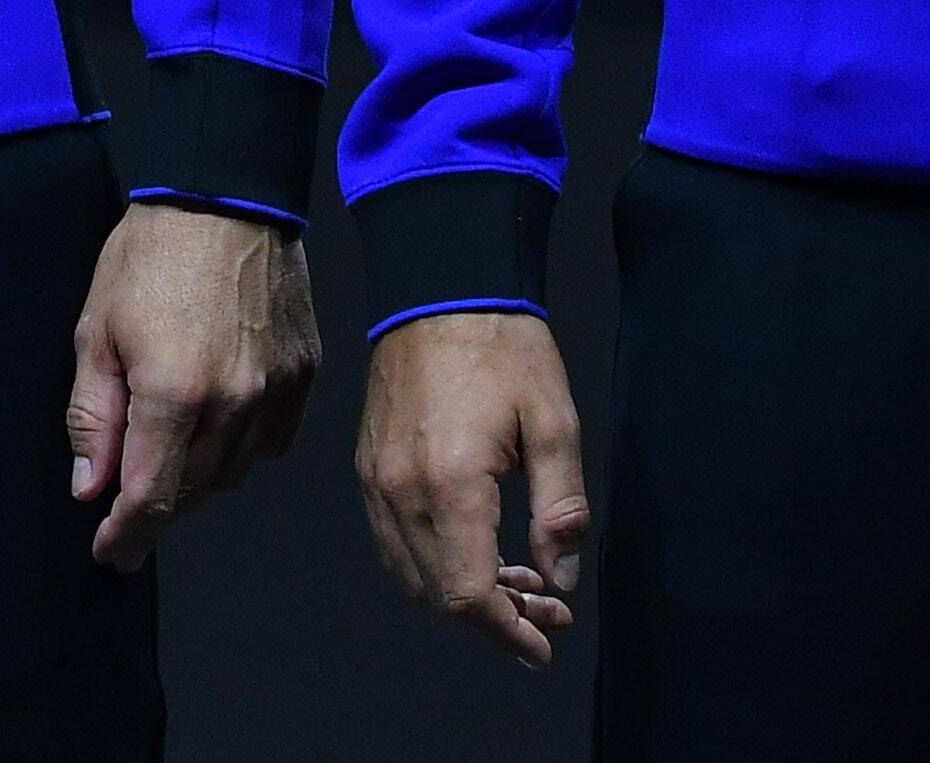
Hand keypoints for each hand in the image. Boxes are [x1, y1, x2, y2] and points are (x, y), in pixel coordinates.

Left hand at [68, 202, 318, 569]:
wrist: (226, 195)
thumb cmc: (151, 253)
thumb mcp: (97, 331)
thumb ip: (94, 417)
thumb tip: (91, 487)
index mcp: (174, 393)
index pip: (151, 498)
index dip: (126, 537)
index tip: (110, 554)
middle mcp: (233, 404)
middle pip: (193, 493)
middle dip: (155, 503)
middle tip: (124, 493)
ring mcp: (275, 393)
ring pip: (233, 474)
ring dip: (197, 476)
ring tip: (168, 442)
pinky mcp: (302, 377)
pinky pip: (270, 443)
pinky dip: (240, 447)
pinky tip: (216, 417)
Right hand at [357, 308, 586, 668]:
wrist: (439, 286)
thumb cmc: (504, 347)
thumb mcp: (554, 422)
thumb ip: (561, 510)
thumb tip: (561, 579)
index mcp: (449, 483)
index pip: (467, 594)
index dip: (509, 632)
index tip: (545, 644)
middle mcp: (400, 491)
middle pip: (438, 595)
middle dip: (496, 619)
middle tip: (549, 610)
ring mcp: (375, 480)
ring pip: (412, 575)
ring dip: (463, 595)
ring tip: (520, 583)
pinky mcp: (368, 467)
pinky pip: (394, 542)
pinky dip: (433, 565)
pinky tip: (475, 551)